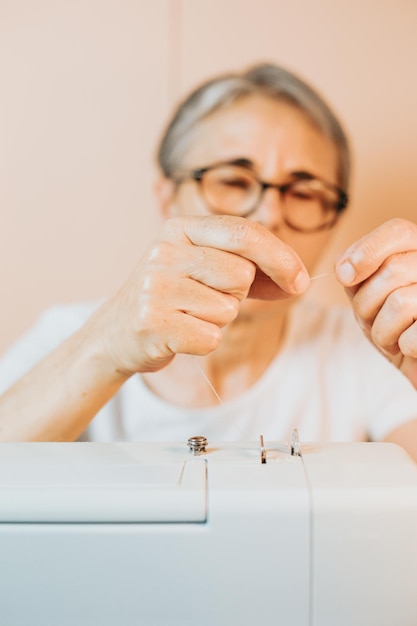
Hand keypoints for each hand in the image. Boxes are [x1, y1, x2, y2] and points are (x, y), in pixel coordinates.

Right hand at [92, 215, 309, 375]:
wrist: (116, 333)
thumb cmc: (172, 299)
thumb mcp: (203, 270)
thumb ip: (249, 268)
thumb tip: (298, 281)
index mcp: (179, 229)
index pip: (244, 233)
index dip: (280, 258)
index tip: (300, 282)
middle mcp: (164, 252)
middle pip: (241, 275)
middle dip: (236, 296)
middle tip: (204, 299)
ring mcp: (155, 287)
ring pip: (228, 309)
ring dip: (217, 321)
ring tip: (187, 315)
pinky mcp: (152, 322)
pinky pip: (210, 338)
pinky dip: (203, 342)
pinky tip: (179, 334)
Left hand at [335, 218, 416, 387]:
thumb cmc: (395, 325)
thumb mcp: (370, 294)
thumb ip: (356, 273)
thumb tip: (345, 268)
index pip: (398, 231)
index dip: (366, 251)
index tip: (345, 276)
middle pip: (391, 271)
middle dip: (366, 303)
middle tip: (373, 320)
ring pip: (399, 303)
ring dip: (381, 330)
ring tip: (390, 337)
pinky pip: (412, 337)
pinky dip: (402, 348)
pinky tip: (409, 348)